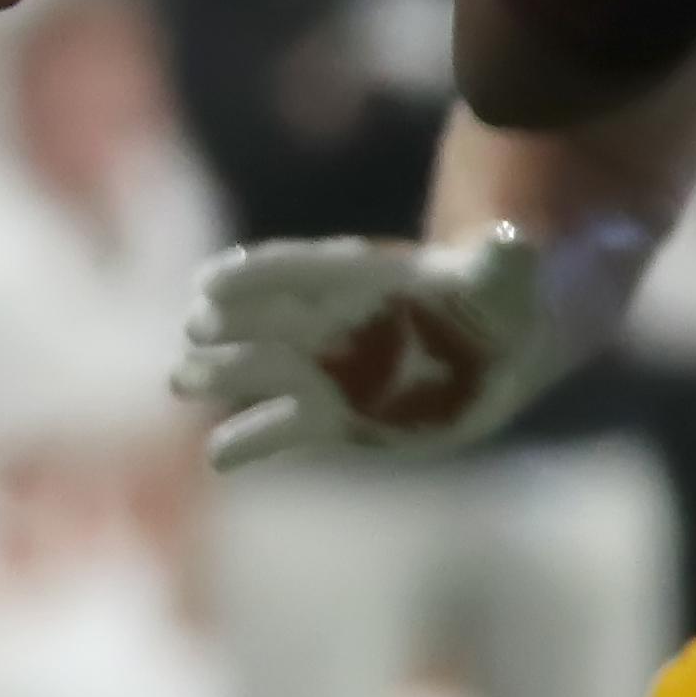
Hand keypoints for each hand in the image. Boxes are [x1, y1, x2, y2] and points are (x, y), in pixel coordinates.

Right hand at [172, 225, 561, 471]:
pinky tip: (217, 457)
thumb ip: (499, 260)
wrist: (493, 348)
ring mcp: (324, 371)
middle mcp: (327, 323)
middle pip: (261, 319)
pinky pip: (279, 430)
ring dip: (216, 373)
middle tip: (197, 328)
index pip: (293, 270)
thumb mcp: (504, 275)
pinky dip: (247, 443)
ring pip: (255, 370)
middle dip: (226, 321)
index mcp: (355, 278)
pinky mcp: (331, 418)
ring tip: (181, 379)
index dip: (254, 276)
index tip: (212, 284)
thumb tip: (514, 239)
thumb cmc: (491, 298)